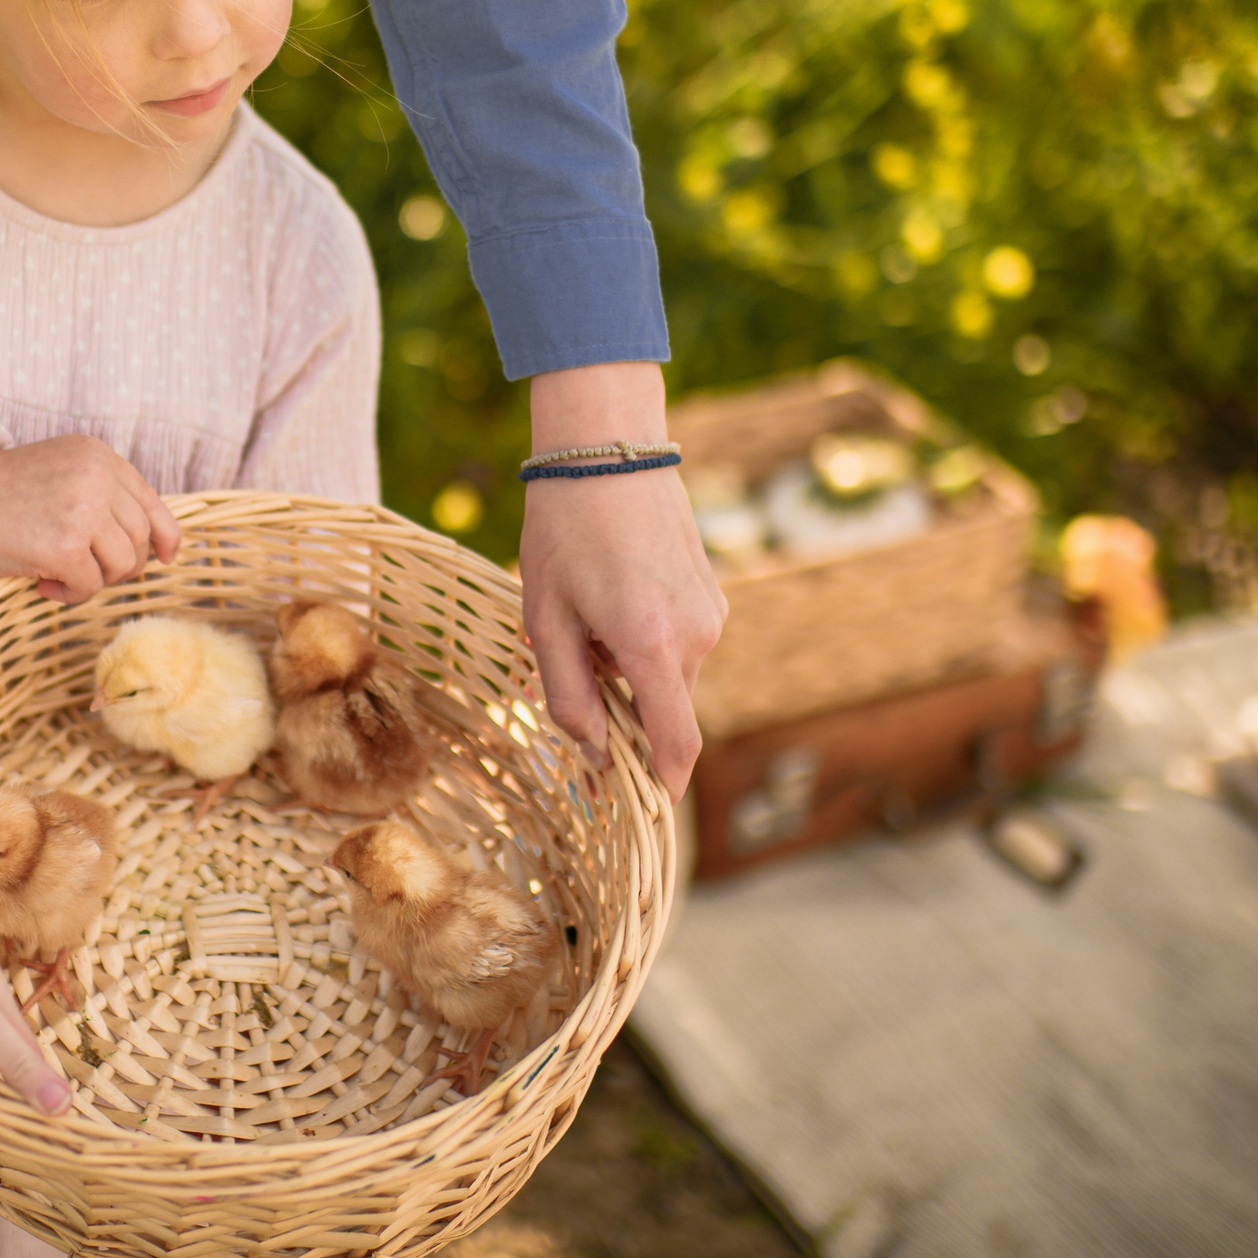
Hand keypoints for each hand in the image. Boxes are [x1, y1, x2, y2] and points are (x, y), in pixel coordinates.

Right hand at [0, 436, 181, 603]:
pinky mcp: (65, 545)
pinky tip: (42, 582)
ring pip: (123, 565)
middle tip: (78, 569)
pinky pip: (91, 586)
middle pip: (139, 539)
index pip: (151, 503)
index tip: (164, 557)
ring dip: (93, 579)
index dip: (163, 536)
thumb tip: (154, 549)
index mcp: (98, 455)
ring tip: (55, 572)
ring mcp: (83, 509)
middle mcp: (97, 476)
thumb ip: (102, 497)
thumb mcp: (59, 475)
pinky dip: (70, 593)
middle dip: (117, 565)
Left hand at [518, 363, 724, 800]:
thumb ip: (568, 694)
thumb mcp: (546, 617)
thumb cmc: (564, 530)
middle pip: (663, 710)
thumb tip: (594, 754)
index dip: (661, 784)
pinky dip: (646, 642)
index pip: (674, 743)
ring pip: (669, 675)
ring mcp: (710, 614)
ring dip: (630, 671)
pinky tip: (611, 595)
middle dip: (622, 709)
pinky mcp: (711, 596)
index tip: (641, 809)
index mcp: (650, 645)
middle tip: (571, 663)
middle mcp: (694, 637)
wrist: (608, 448)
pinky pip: (678, 643)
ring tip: (586, 613)